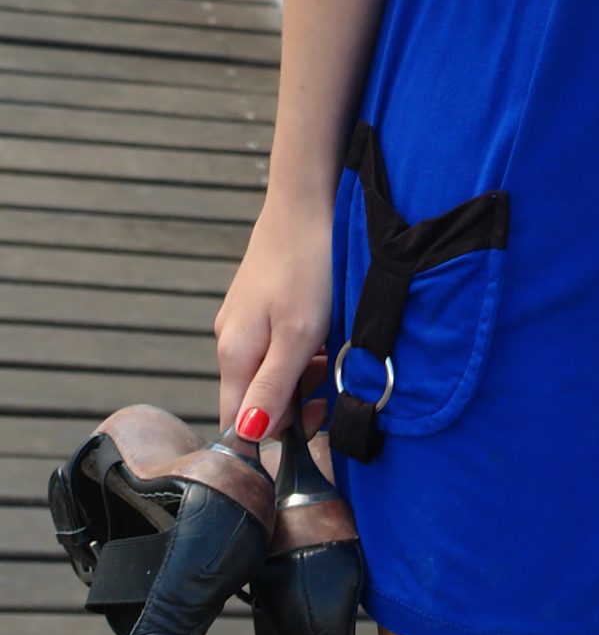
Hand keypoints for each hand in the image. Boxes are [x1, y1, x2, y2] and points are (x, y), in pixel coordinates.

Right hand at [213, 192, 335, 445]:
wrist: (307, 200)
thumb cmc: (307, 265)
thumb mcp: (298, 334)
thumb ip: (273, 387)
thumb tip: (249, 434)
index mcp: (234, 353)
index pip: (239, 422)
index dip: (278, 432)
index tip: (317, 414)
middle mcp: (231, 339)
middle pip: (257, 396)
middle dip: (296, 398)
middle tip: (331, 377)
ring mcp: (245, 319)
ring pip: (272, 368)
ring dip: (304, 370)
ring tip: (331, 347)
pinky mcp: (262, 302)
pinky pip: (279, 341)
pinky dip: (304, 344)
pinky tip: (325, 327)